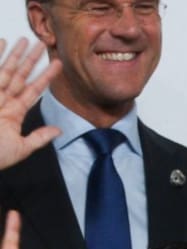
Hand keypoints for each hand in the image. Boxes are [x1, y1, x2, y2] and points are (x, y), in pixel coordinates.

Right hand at [0, 38, 60, 170]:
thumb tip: (58, 130)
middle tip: (43, 44)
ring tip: (26, 40)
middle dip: (32, 60)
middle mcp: (3, 101)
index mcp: (14, 114)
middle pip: (20, 76)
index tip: (58, 65)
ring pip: (5, 70)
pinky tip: (2, 43)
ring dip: (16, 55)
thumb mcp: (21, 148)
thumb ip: (39, 138)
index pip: (34, 91)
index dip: (45, 77)